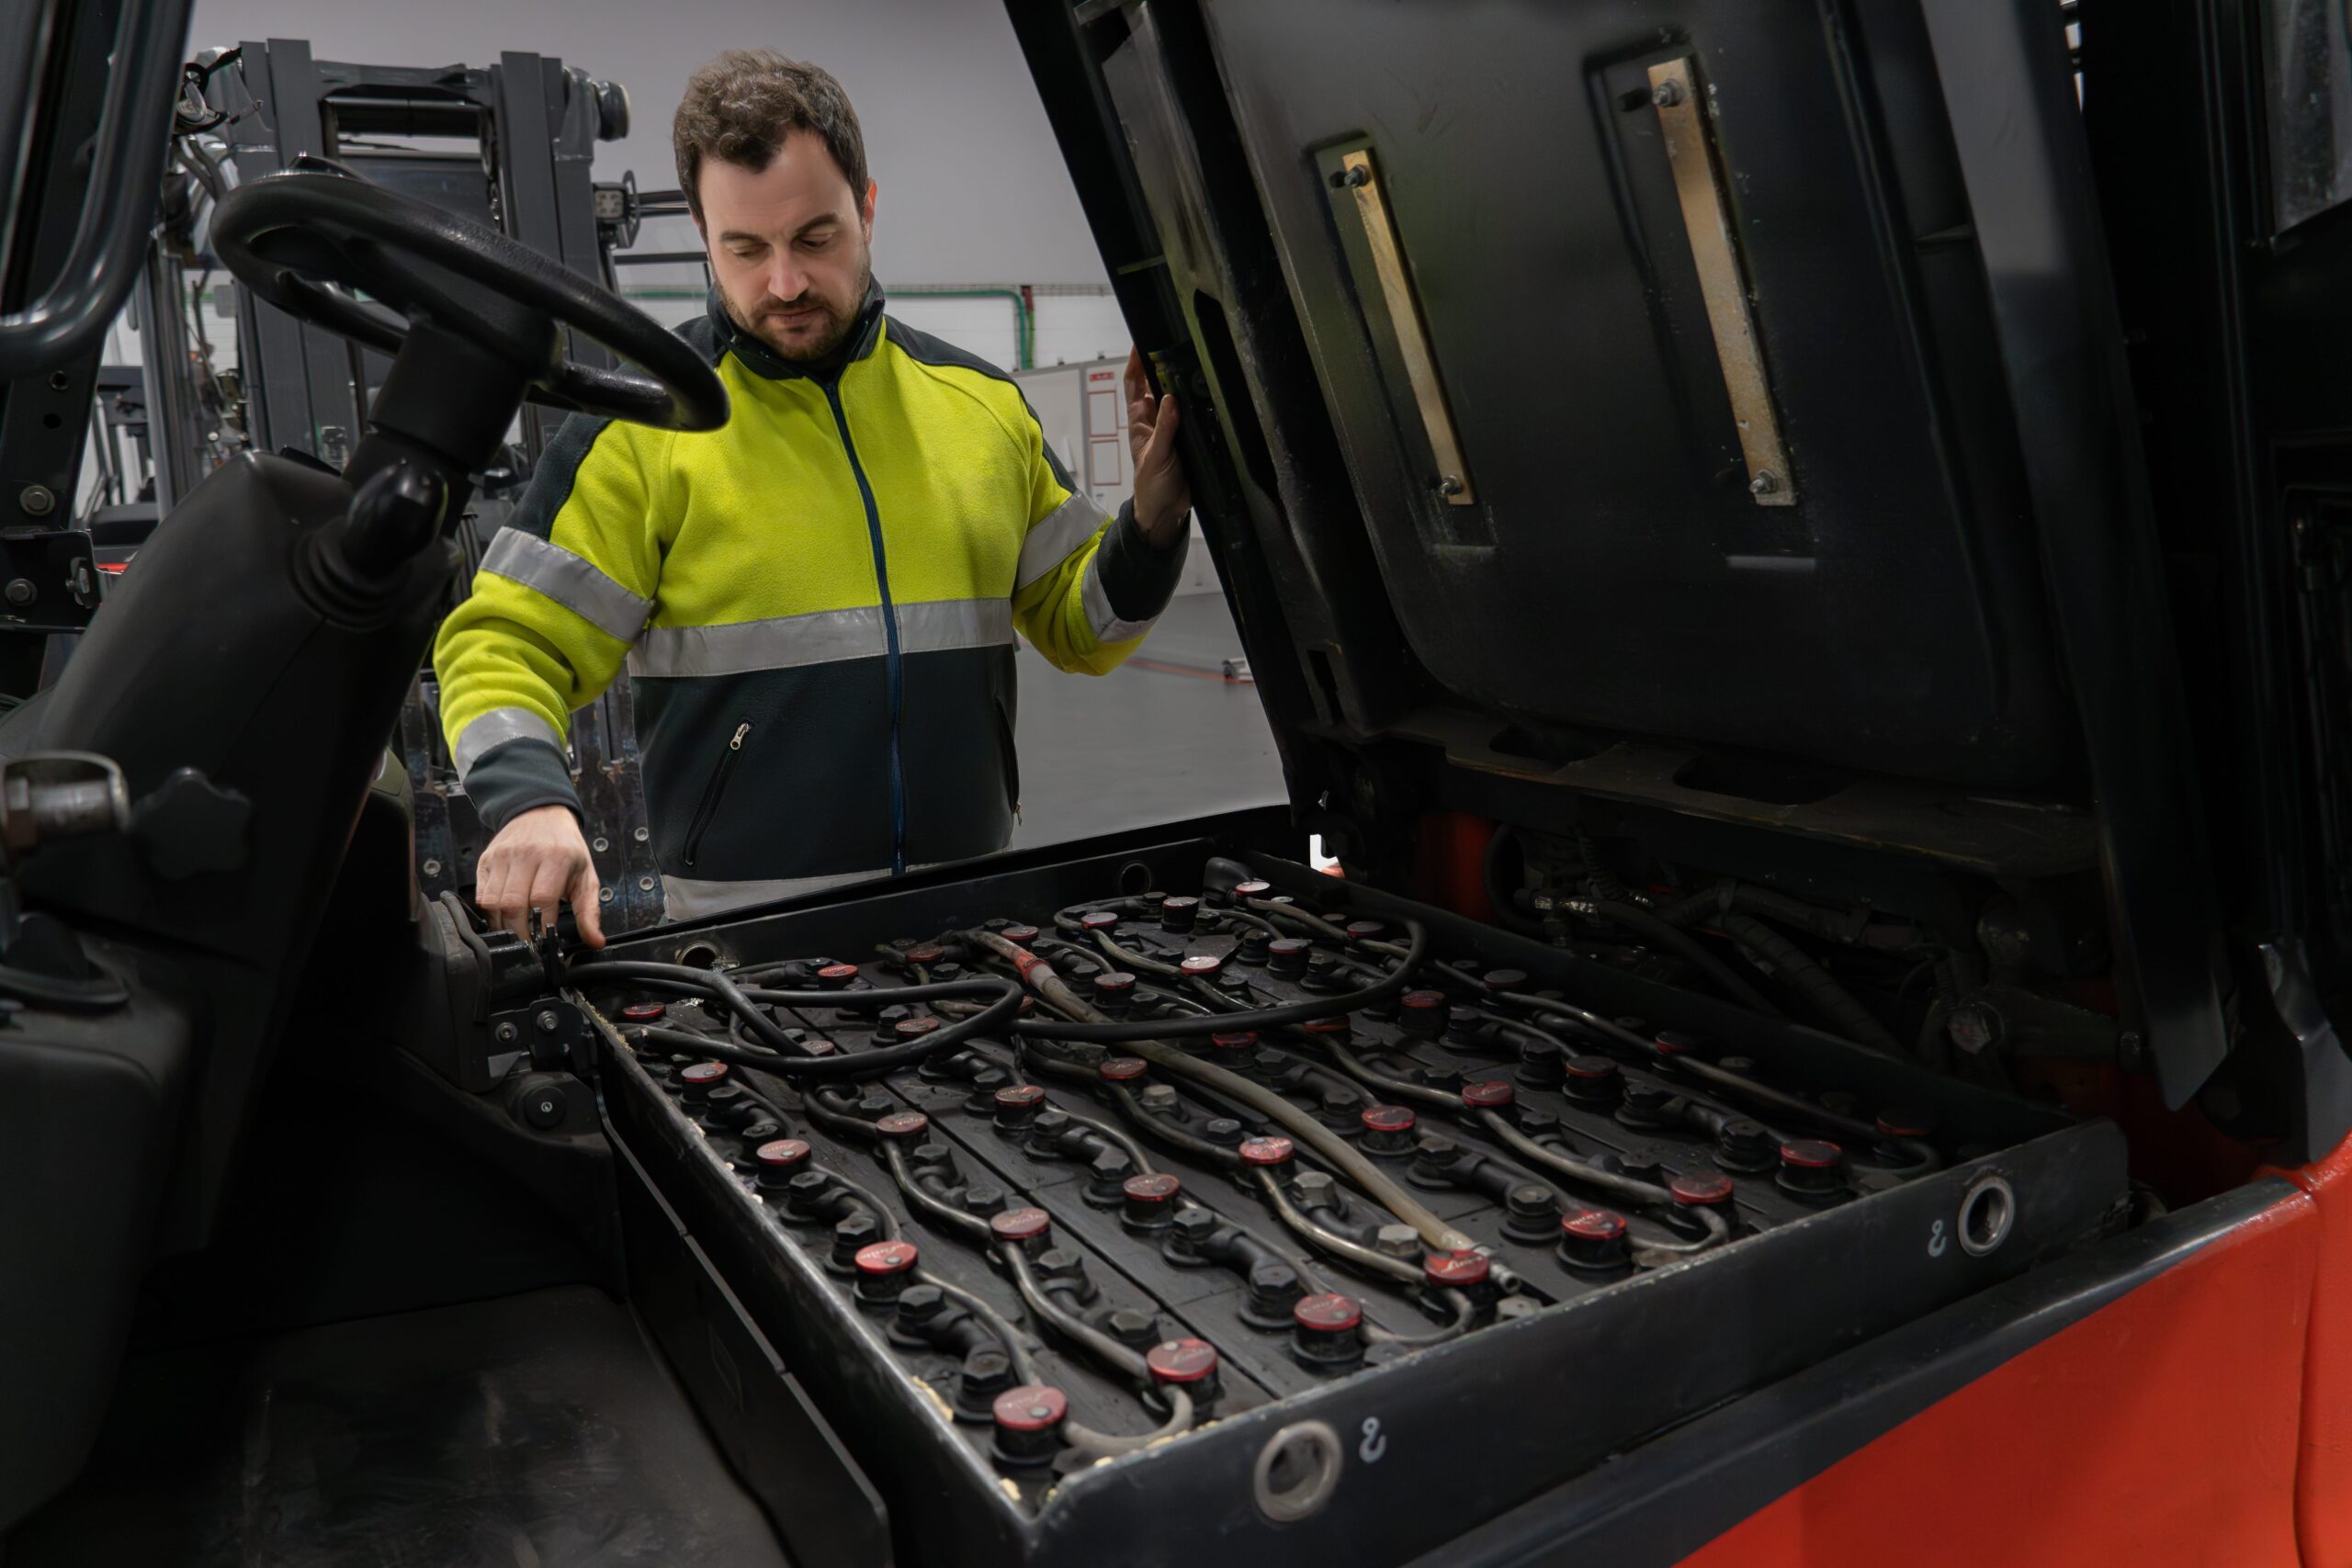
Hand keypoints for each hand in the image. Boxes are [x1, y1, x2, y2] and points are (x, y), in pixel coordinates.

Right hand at [474, 803, 605, 947]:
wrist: (541, 814)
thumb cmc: (565, 847)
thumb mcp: (586, 876)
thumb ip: (590, 911)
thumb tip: (595, 940)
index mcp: (555, 857)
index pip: (542, 899)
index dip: (541, 925)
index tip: (545, 941)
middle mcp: (526, 855)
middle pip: (513, 904)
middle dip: (520, 932)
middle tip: (528, 943)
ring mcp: (502, 857)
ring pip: (493, 902)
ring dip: (502, 925)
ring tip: (515, 932)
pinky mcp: (486, 860)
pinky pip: (481, 895)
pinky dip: (489, 913)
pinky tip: (502, 916)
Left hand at [1125, 346, 1190, 547]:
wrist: (1166, 511)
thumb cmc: (1152, 485)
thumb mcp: (1156, 457)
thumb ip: (1165, 429)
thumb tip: (1171, 398)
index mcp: (1140, 421)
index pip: (1133, 384)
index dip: (1135, 363)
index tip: (1141, 341)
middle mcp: (1155, 420)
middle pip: (1156, 384)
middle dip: (1161, 363)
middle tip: (1174, 342)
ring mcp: (1171, 428)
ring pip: (1176, 397)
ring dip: (1181, 381)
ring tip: (1192, 359)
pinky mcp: (1187, 437)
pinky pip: (1191, 414)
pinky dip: (1196, 402)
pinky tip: (1206, 390)